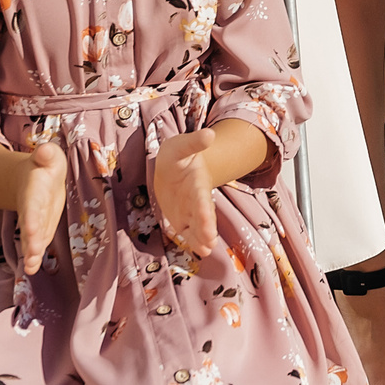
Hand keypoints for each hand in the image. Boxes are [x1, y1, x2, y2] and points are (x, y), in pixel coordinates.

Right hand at [14, 142, 67, 274]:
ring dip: (32, 252)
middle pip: (30, 226)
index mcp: (33, 193)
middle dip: (31, 240)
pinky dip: (34, 256)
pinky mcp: (41, 229)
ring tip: (31, 267)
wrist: (37, 176)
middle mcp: (31, 210)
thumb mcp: (48, 156)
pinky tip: (32, 269)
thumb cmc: (45, 165)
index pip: (32, 207)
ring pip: (32, 239)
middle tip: (32, 254)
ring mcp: (35, 222)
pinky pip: (37, 243)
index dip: (32, 218)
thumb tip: (45, 150)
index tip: (31, 229)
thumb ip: (46, 154)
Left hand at [152, 127, 223, 258]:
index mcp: (197, 183)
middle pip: (202, 215)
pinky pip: (188, 232)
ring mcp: (190, 211)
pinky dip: (194, 241)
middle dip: (206, 227)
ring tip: (207, 250)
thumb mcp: (181, 145)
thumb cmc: (178, 154)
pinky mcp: (182, 219)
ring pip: (197, 227)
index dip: (203, 208)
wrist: (174, 165)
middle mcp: (197, 200)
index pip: (201, 197)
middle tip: (210, 241)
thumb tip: (209, 134)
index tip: (206, 216)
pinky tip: (202, 250)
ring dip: (202, 237)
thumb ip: (194, 142)